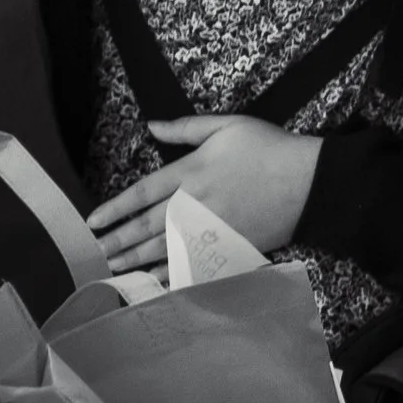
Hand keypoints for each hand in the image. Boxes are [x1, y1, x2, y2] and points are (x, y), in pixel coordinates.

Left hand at [87, 114, 322, 270]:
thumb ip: (186, 128)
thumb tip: (150, 125)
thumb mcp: (228, 125)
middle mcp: (195, 204)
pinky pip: (191, 263)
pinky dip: (168, 273)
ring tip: (111, 266)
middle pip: (146, 225)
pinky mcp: (227, 247)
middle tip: (93, 251)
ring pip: (163, 247)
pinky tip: (151, 278)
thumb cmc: (269, 148)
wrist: (309, 183)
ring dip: (134, 258)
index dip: (115, 208)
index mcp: (192, 171)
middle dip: (118, 240)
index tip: (93, 220)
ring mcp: (211, 230)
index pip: (142, 193)